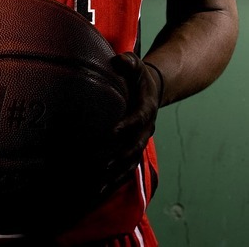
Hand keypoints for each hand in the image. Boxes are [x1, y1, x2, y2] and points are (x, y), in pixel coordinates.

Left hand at [101, 52, 161, 197]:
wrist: (152, 90)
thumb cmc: (138, 76)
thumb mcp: (135, 64)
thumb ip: (129, 62)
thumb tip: (119, 61)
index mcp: (147, 107)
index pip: (139, 117)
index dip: (128, 125)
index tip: (113, 131)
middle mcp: (146, 128)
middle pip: (136, 145)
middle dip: (120, 156)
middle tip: (104, 164)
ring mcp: (140, 140)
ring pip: (131, 161)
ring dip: (117, 174)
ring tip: (100, 185)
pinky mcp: (134, 148)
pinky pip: (126, 167)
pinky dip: (115, 179)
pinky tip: (100, 191)